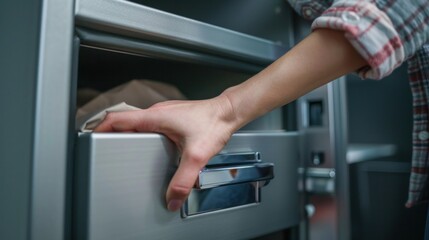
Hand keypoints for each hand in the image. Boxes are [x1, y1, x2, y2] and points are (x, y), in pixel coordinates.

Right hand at [94, 95, 238, 210]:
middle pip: (122, 121)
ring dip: (125, 133)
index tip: (90, 138)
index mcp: (154, 118)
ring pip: (135, 122)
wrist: (227, 112)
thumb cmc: (213, 123)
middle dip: (108, 133)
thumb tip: (172, 198)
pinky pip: (147, 124)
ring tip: (120, 148)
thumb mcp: (196, 156)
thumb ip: (183, 180)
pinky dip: (139, 133)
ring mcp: (163, 114)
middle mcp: (156, 113)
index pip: (117, 119)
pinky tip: (146, 145)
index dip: (100, 128)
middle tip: (101, 148)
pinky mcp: (170, 117)